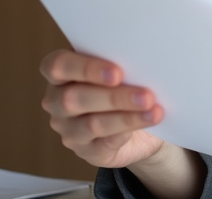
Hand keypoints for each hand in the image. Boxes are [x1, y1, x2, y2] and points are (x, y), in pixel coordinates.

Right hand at [39, 49, 165, 169]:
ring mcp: (69, 129)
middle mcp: (57, 102)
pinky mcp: (87, 151)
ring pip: (91, 124)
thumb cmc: (128, 84)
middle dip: (113, 97)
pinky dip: (127, 131)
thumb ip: (122, 60)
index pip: (57, 66)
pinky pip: (104, 144)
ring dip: (126, 117)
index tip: (118, 72)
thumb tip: (144, 59)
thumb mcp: (123, 68)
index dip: (85, 68)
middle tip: (146, 95)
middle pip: (73, 98)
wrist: (142, 125)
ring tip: (153, 110)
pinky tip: (147, 122)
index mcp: (60, 73)